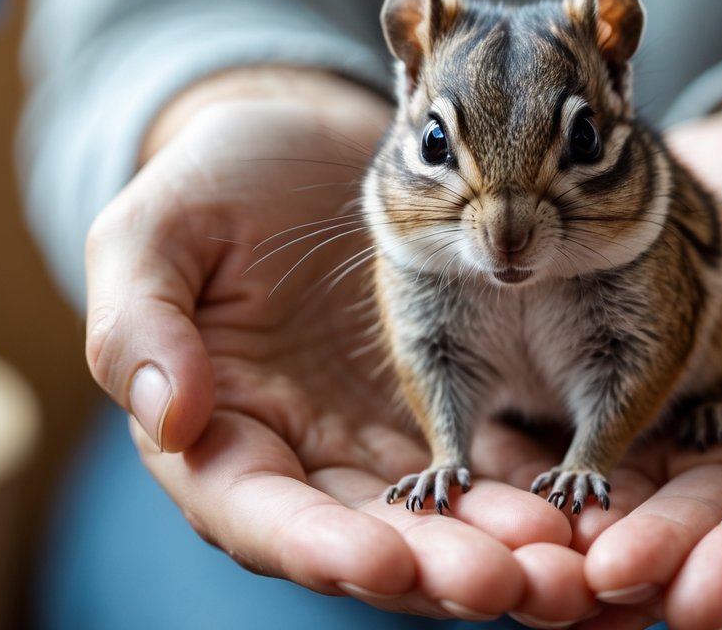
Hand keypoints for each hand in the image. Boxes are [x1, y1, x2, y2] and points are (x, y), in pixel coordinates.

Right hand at [83, 71, 591, 622]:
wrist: (307, 142)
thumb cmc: (217, 181)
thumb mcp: (153, 231)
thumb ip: (138, 322)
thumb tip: (166, 419)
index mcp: (219, 436)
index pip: (263, 516)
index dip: (321, 548)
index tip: (386, 562)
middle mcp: (304, 460)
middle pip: (370, 540)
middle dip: (440, 569)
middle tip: (514, 580)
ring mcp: (381, 441)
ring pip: (443, 522)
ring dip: (504, 550)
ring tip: (567, 561)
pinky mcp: (449, 408)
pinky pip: (494, 467)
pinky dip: (534, 493)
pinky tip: (583, 503)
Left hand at [570, 76, 721, 628]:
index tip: (704, 598)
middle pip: (709, 517)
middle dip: (660, 558)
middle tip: (602, 583)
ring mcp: (686, 421)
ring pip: (641, 498)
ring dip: (597, 539)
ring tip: (548, 570)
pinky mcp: (623, 392)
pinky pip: (585, 444)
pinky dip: (550, 480)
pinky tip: (506, 503)